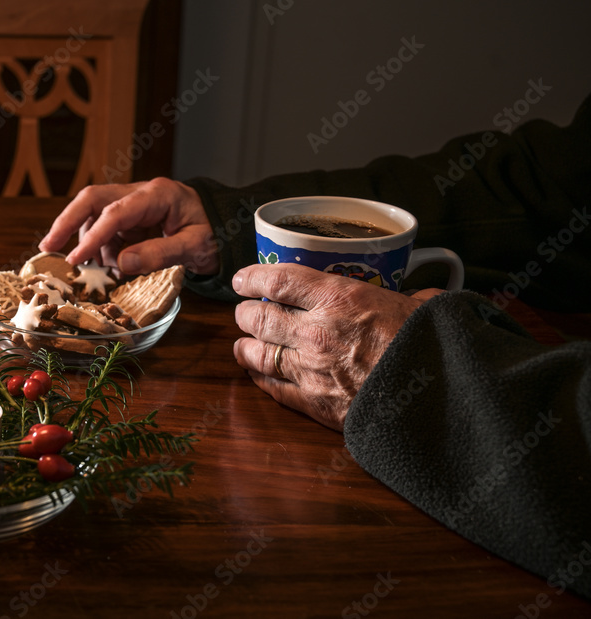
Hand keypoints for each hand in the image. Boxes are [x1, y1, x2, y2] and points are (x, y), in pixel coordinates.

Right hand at [38, 178, 218, 275]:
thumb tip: (121, 263)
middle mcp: (140, 193)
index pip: (115, 212)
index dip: (93, 236)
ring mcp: (133, 204)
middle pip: (92, 199)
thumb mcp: (195, 246)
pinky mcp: (130, 218)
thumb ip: (159, 253)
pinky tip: (109, 265)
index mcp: (157, 194)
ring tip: (98, 269)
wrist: (225, 226)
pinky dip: (101, 249)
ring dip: (89, 243)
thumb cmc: (214, 233)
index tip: (75, 259)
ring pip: (94, 215)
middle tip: (47, 248)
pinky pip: (105, 230)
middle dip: (67, 222)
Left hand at [232, 263, 442, 430]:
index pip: (277, 281)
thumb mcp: (418, 307)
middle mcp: (315, 331)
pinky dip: (261, 379)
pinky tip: (257, 374)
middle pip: (258, 318)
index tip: (242, 279)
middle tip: (244, 312)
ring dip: (246, 347)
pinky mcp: (315, 403)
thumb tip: (420, 300)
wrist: (438, 401)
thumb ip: (406, 299)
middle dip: (245, 314)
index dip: (252, 278)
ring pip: (258, 354)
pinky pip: (274, 388)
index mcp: (338, 298)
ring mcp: (310, 369)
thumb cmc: (431, 347)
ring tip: (242, 343)